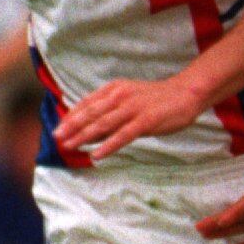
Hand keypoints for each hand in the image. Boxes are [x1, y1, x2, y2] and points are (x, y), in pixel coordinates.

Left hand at [54, 77, 206, 160]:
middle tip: (57, 138)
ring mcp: (133, 109)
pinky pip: (123, 136)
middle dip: (72, 127)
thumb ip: (110, 112)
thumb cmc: (157, 99)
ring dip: (84, 136)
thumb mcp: (130, 98)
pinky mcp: (146, 121)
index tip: (59, 128)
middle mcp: (120, 96)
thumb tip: (89, 130)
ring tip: (70, 146)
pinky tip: (97, 155)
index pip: (87, 103)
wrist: (186, 93)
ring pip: (103, 124)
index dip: (71, 116)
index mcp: (114, 89)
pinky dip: (108, 146)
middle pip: (91, 114)